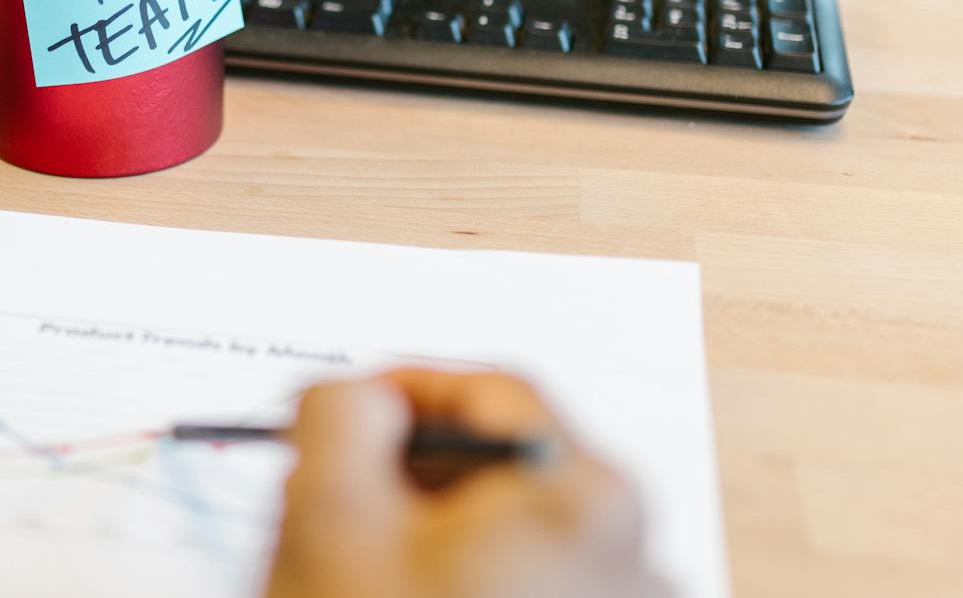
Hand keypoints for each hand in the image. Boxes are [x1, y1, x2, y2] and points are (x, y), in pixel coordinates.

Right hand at [264, 369, 668, 597]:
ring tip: (363, 582)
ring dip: (436, 540)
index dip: (403, 386)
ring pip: (517, 541)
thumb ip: (339, 417)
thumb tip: (360, 398)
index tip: (342, 411)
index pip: (494, 390)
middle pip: (512, 469)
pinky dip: (473, 592)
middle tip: (337, 499)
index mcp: (585, 494)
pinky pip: (537, 595)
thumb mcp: (326, 519)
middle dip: (416, 473)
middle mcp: (637, 555)